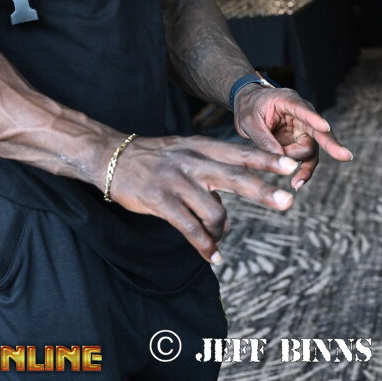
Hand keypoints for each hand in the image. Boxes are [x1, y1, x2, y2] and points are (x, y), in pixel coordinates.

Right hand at [108, 134, 299, 263]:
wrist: (112, 157)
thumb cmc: (154, 156)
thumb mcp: (184, 149)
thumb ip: (211, 167)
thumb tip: (231, 200)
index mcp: (200, 147)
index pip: (239, 153)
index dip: (265, 159)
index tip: (291, 164)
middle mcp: (192, 162)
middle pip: (234, 177)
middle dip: (262, 191)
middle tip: (287, 202)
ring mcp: (176, 181)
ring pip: (214, 212)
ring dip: (220, 231)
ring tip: (215, 238)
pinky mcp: (160, 200)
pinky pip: (190, 228)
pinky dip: (204, 246)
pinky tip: (212, 257)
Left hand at [234, 85, 352, 189]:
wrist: (250, 106)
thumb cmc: (250, 107)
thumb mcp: (248, 120)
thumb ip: (263, 138)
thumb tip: (280, 159)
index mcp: (287, 100)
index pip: (302, 109)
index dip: (313, 118)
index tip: (324, 127)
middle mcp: (300, 115)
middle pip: (318, 130)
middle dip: (331, 144)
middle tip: (344, 156)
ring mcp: (303, 129)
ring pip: (311, 149)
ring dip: (303, 165)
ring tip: (295, 181)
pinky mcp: (300, 143)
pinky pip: (306, 159)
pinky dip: (303, 171)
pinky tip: (297, 183)